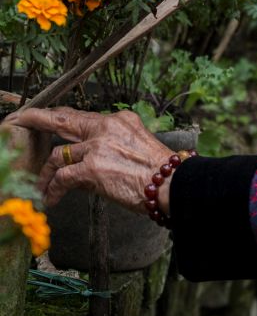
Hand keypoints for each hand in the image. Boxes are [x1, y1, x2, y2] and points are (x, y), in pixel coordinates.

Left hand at [5, 107, 171, 214]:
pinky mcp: (92, 168)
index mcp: (121, 120)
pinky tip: (52, 199)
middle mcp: (107, 127)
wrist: (173, 183)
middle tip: (24, 118)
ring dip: (47, 172)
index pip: (85, 116)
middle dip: (40, 118)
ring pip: (58, 154)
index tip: (51, 117)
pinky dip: (53, 189)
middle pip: (64, 120)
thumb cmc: (162, 173)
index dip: (64, 117)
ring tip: (42, 186)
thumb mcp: (137, 148)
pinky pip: (62, 177)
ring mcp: (98, 146)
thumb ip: (111, 148)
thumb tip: (86, 164)